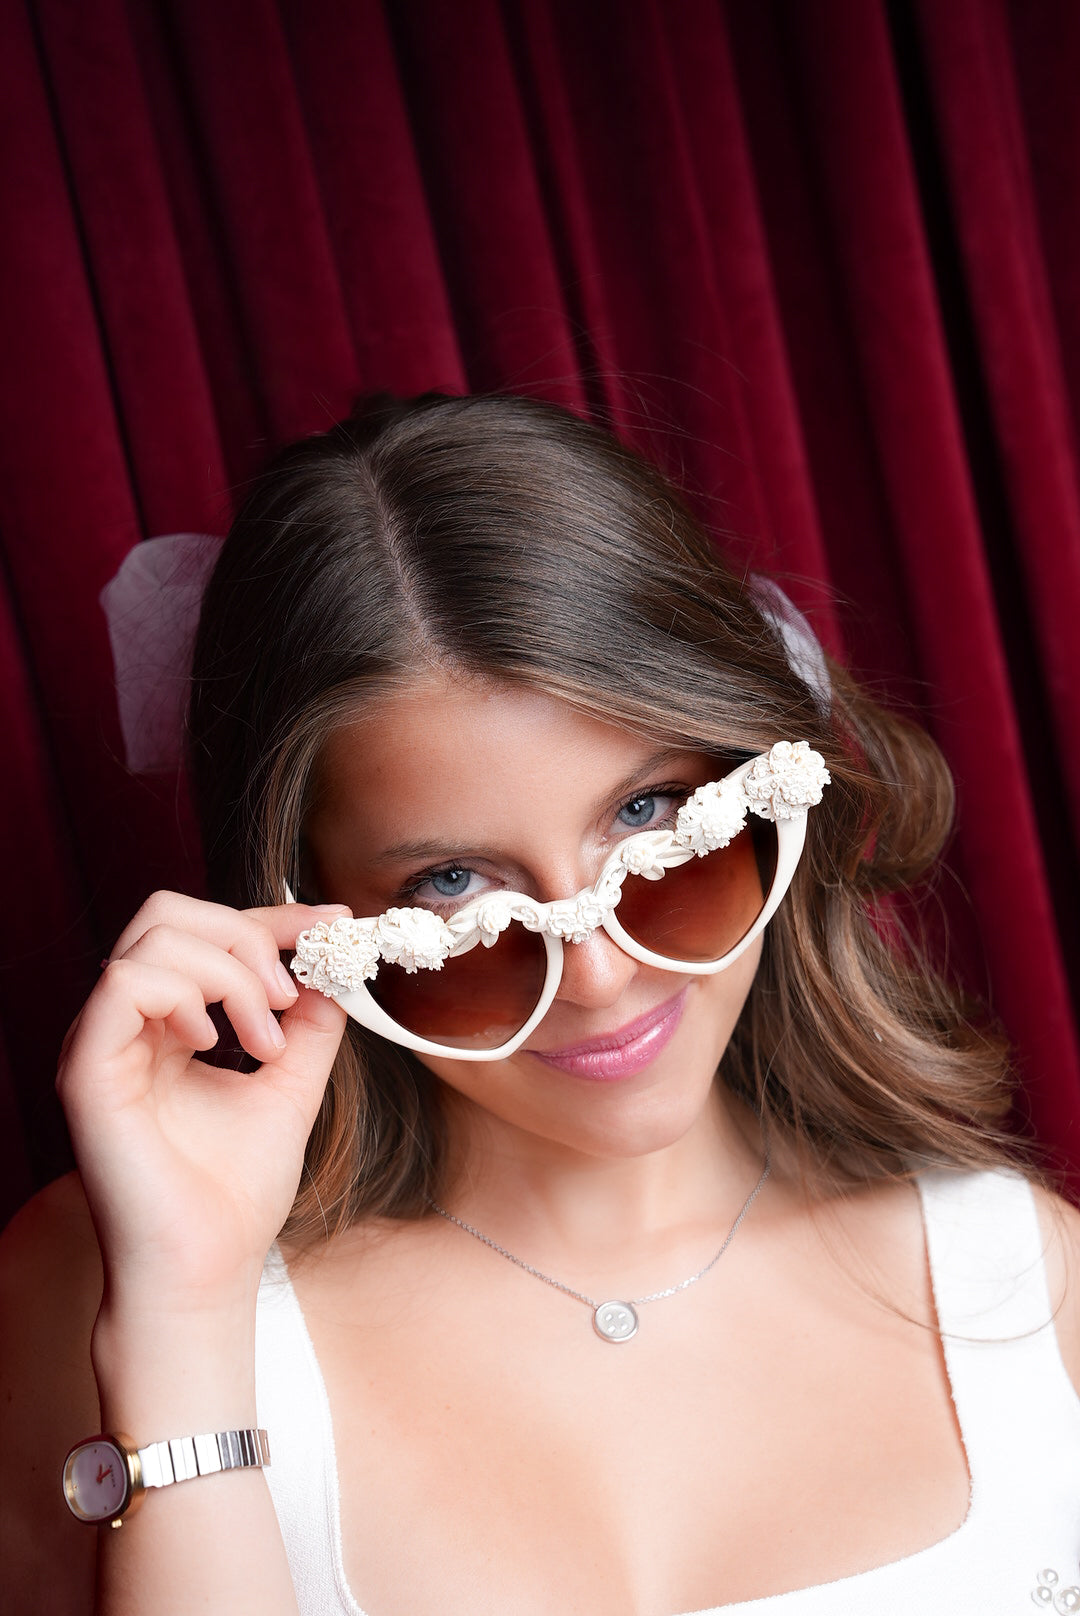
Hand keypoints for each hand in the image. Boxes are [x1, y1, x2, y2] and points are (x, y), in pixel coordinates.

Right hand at [57, 893, 349, 1309]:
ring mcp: (102, 1043)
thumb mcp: (291, 1087)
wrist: (206, 1272)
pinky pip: (127, 982)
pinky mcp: (87, 1069)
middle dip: (248, 935)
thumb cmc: (234, 1196)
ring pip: (155, 936)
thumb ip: (309, 1025)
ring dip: (230, 973)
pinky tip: (216, 1043)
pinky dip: (187, 993)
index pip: (209, 932)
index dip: (276, 916)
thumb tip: (333, 969)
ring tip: (262, 1040)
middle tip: (288, 997)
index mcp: (167, 1024)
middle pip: (171, 912)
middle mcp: (127, 1025)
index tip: (336, 924)